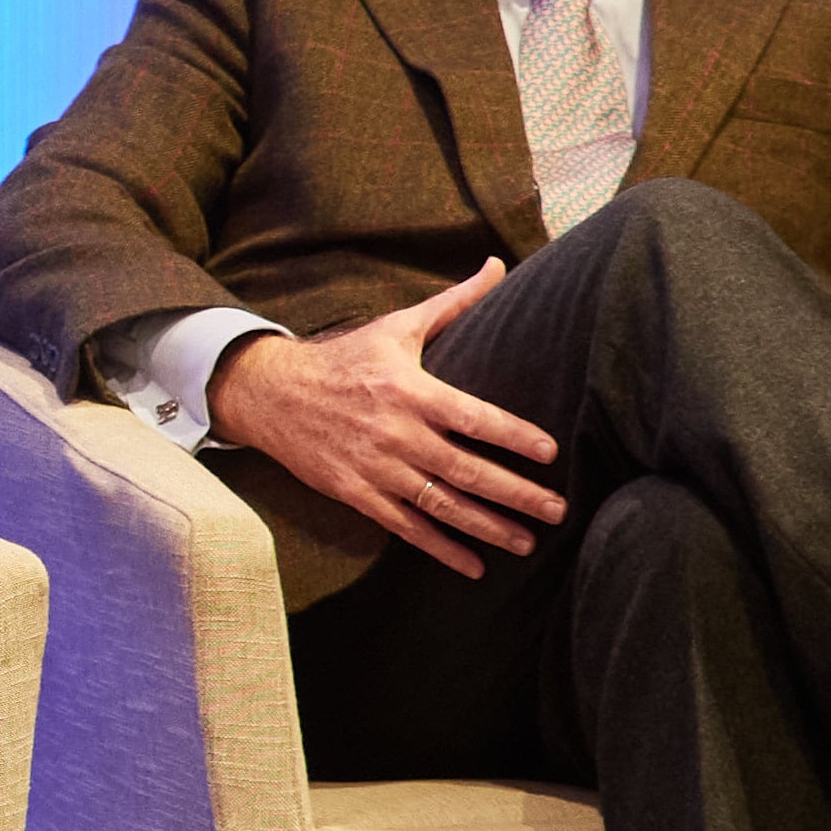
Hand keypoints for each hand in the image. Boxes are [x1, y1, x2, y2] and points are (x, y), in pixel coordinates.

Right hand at [202, 262, 567, 578]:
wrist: (272, 394)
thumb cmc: (345, 359)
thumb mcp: (397, 327)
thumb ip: (454, 303)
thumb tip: (498, 265)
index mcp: (410, 390)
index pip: (474, 417)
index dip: (514, 436)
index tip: (550, 454)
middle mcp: (396, 434)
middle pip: (467, 470)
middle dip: (516, 494)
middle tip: (558, 510)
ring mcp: (376, 469)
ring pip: (442, 505)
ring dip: (488, 527)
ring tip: (528, 541)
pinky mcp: (357, 494)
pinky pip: (406, 527)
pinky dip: (441, 549)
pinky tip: (475, 565)